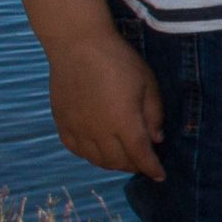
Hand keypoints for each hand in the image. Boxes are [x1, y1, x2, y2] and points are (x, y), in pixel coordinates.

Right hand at [48, 28, 164, 180]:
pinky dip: (89, 155)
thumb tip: (156, 139)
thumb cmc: (119, 60)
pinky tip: (98, 150)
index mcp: (123, 122)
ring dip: (112, 163)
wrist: (77, 45)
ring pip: (95, 159)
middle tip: (143, 162)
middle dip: (134, 166)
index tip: (160, 176)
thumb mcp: (148, 84)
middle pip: (118, 161)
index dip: (152, 168)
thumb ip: (154, 114)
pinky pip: (75, 149)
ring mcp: (77, 128)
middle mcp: (98, 131)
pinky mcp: (61, 122)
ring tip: (124, 158)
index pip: (140, 155)